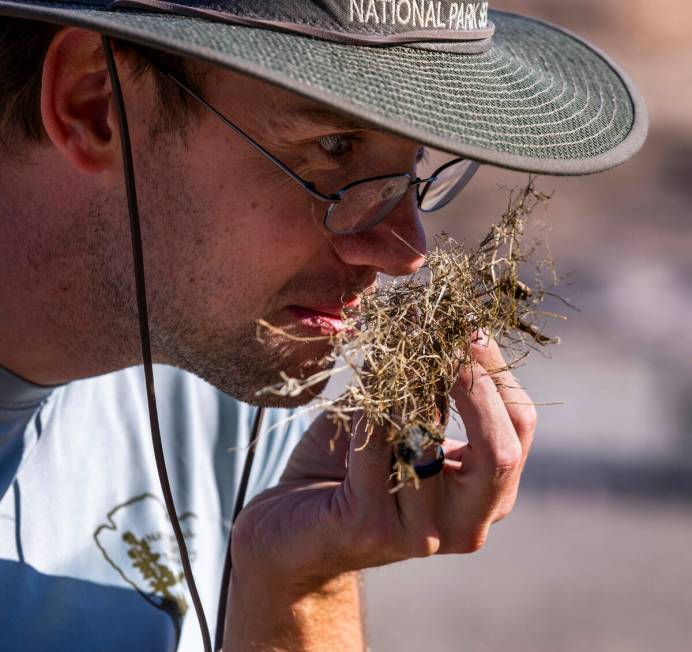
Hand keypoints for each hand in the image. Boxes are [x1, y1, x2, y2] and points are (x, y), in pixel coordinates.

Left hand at [231, 332, 535, 588]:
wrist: (293, 532)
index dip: (497, 372)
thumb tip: (442, 328)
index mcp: (488, 495)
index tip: (469, 326)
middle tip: (448, 335)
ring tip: (393, 352)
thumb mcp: (403, 428)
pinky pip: (376, 447)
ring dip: (409, 388)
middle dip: (475, 385)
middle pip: (499, 451)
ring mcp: (422, 532)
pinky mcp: (372, 526)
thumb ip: (430, 392)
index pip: (518, 427)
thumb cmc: (351, 471)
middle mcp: (467, 523)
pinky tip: (364, 384)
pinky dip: (371, 408)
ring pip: (429, 442)